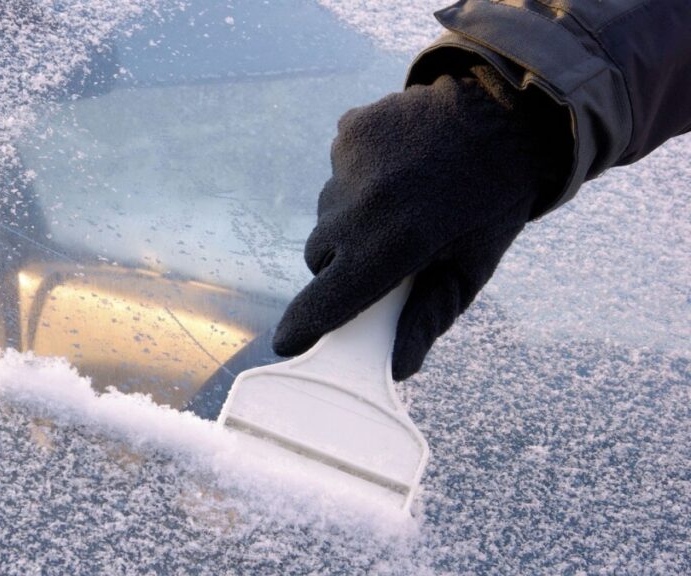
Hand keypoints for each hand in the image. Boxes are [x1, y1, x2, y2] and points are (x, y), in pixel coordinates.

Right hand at [272, 65, 570, 379]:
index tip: (288, 343)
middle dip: (338, 264)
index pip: (329, 298)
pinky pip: (336, 171)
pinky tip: (394, 168)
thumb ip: (427, 319)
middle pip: (319, 255)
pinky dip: (357, 177)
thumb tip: (396, 368)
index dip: (304, 326)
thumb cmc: (492, 204)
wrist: (507, 115)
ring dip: (349, 218)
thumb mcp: (470, 269)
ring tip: (397, 202)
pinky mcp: (349, 130)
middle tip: (376, 256)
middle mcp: (365, 202)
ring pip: (326, 212)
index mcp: (398, 243)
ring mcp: (352, 161)